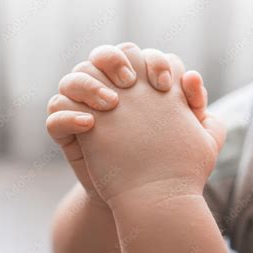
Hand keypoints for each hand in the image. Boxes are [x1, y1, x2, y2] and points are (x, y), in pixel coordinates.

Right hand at [46, 43, 209, 204]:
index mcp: (135, 84)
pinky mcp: (67, 131)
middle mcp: (107, 89)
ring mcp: (84, 108)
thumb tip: (192, 76)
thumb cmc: (167, 162)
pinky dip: (67, 114)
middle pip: (100, 55)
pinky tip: (89, 124)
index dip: (151, 61)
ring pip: (72, 78)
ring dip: (88, 85)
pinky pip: (55, 112)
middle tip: (130, 83)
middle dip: (113, 61)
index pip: (136, 54)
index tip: (166, 85)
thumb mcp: (194, 138)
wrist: (143, 198)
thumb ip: (196, 107)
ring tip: (110, 104)